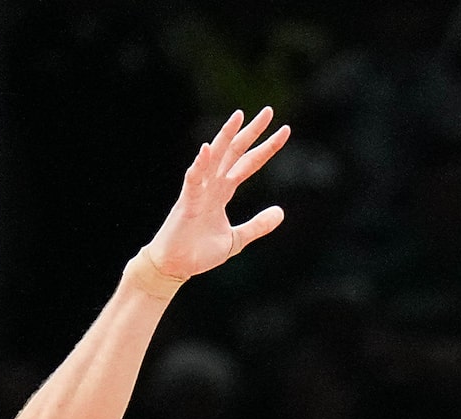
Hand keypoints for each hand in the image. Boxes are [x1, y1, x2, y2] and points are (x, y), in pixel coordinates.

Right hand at [136, 109, 290, 282]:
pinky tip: (206, 149)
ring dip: (226, 137)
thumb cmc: (199, 252)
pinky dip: (199, 165)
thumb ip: (258, 225)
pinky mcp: (186, 203)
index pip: (249, 163)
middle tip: (269, 111)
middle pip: (234, 152)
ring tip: (238, 117)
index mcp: (224, 191)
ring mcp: (199, 191)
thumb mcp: (236, 239)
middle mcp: (212, 185)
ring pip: (214, 158)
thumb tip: (281, 212)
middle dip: (251, 132)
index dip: (267, 148)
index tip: (285, 130)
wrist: (175, 266)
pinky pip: (193, 180)